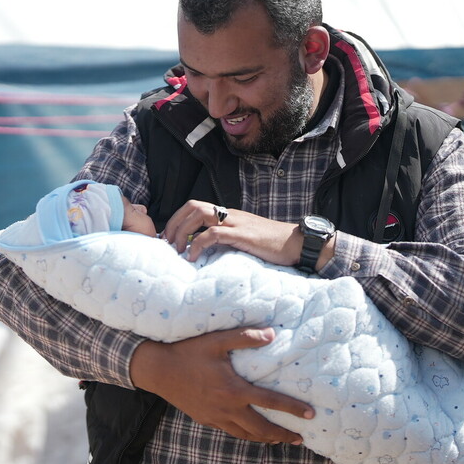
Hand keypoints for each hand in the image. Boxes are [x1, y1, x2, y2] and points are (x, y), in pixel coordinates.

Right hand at [129, 327, 314, 443]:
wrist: (158, 369)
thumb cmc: (188, 352)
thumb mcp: (217, 340)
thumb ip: (245, 337)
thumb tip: (272, 334)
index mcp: (234, 390)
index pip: (271, 402)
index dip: (293, 409)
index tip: (311, 415)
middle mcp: (227, 408)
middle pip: (261, 428)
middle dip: (282, 434)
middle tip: (300, 438)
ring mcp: (215, 417)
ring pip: (245, 435)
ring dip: (265, 439)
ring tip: (279, 440)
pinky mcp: (205, 419)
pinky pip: (230, 431)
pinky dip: (245, 435)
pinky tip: (250, 432)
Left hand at [162, 200, 305, 265]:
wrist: (297, 244)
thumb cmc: (272, 245)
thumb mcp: (245, 239)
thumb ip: (228, 239)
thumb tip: (207, 251)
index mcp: (229, 214)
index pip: (195, 206)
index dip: (177, 219)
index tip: (169, 238)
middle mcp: (230, 213)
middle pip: (192, 206)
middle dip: (174, 224)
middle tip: (167, 245)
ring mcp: (236, 222)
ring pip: (199, 214)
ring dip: (182, 232)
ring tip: (177, 251)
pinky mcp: (242, 234)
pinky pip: (213, 233)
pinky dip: (198, 244)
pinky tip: (193, 257)